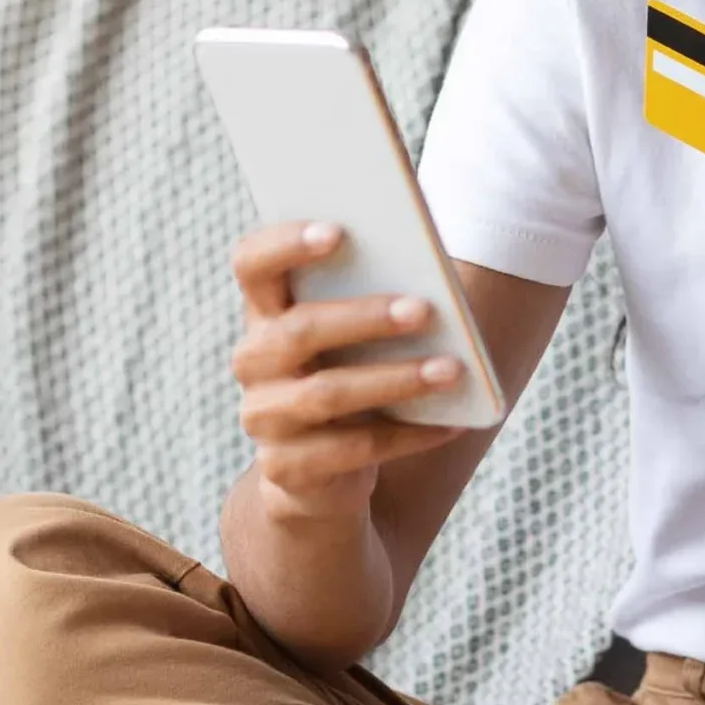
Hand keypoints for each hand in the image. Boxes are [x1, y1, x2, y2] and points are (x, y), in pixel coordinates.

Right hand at [230, 222, 466, 523]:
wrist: (320, 473)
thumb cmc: (350, 375)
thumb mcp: (355, 335)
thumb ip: (374, 295)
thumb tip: (434, 276)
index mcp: (265, 312)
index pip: (252, 264)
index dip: (286, 243)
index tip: (339, 231)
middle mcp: (253, 361)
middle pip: (298, 330)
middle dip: (365, 317)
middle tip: (424, 309)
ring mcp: (265, 417)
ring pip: (327, 393)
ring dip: (396, 379)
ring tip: (452, 370)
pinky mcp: (288, 467)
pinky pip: (353, 450)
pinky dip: (408, 435)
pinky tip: (451, 424)